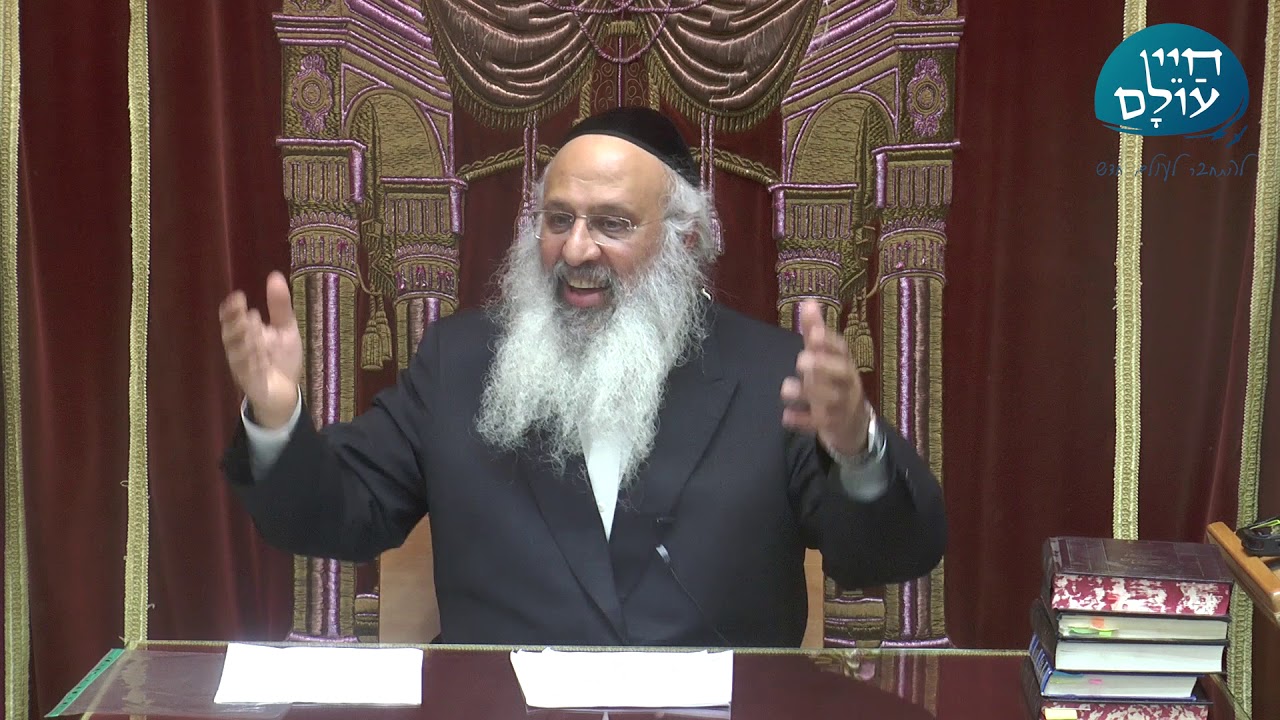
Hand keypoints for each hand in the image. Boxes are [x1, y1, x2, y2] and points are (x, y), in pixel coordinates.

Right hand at [219, 271, 302, 428]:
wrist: (285, 392)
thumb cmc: (280, 359)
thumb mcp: (285, 329)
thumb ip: (279, 306)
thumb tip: (274, 275)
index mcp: (246, 334)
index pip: (233, 319)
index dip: (232, 310)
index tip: (238, 296)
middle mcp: (240, 349)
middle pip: (232, 335)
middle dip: (236, 322)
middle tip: (241, 309)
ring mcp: (244, 367)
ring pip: (238, 353)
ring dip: (242, 340)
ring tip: (249, 325)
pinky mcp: (251, 384)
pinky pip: (247, 373)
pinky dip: (250, 363)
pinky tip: (255, 352)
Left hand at [780, 300, 871, 455]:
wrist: (853, 423)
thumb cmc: (833, 380)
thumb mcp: (824, 356)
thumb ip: (815, 331)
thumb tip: (808, 301)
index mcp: (844, 362)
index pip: (841, 349)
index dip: (828, 341)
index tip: (813, 334)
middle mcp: (847, 382)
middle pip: (841, 373)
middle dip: (823, 366)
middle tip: (801, 359)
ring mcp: (842, 405)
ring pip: (831, 399)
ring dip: (808, 393)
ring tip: (785, 388)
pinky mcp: (833, 425)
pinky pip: (820, 424)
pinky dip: (804, 421)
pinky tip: (786, 416)